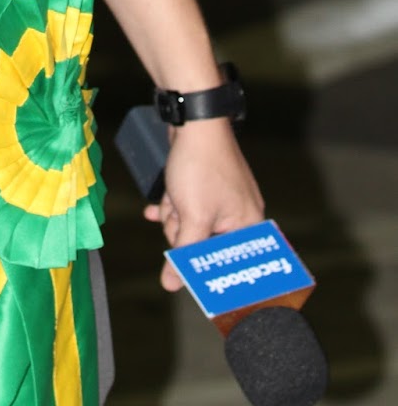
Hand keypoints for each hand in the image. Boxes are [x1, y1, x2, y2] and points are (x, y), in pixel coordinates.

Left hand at [144, 120, 264, 290]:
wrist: (193, 120)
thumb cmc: (201, 169)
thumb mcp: (193, 217)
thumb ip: (184, 254)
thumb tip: (171, 285)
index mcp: (247, 227)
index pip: (231, 265)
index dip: (210, 274)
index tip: (197, 283)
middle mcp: (240, 214)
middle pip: (206, 245)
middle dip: (183, 232)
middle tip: (180, 215)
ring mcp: (223, 198)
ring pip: (192, 224)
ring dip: (175, 214)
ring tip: (173, 198)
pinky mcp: (207, 184)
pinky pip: (188, 205)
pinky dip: (172, 204)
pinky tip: (156, 206)